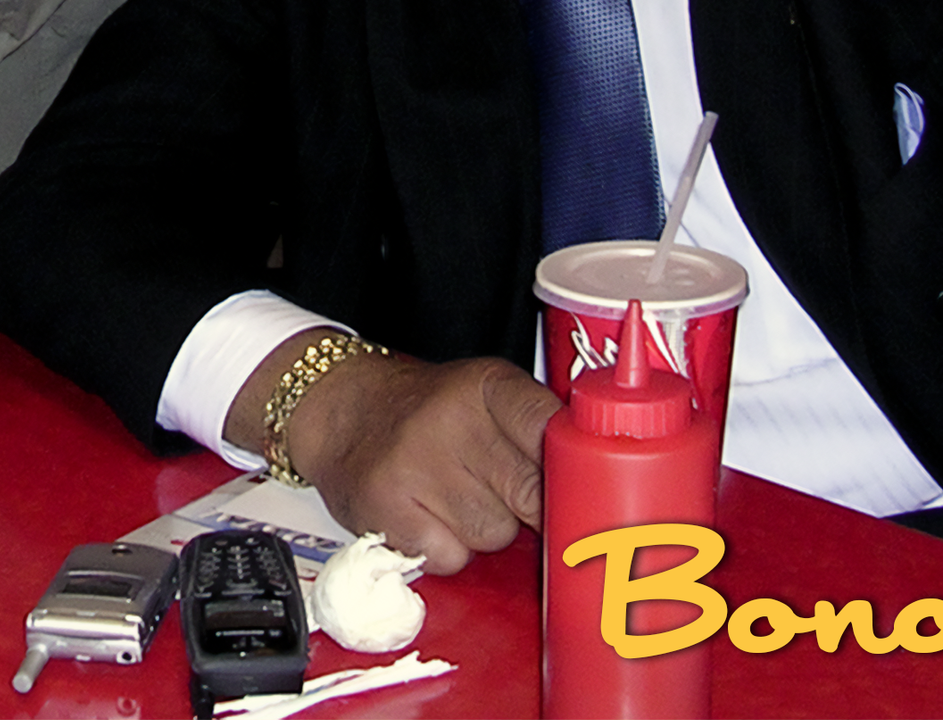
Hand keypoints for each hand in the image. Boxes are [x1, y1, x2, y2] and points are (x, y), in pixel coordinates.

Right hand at [286, 351, 559, 574]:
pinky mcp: (386, 509)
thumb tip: (603, 494)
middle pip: (533, 497)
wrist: (339, 412)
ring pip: (494, 534)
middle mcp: (450, 417)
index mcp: (488, 384)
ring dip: (483, 530)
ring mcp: (415, 464)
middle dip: (528, 508)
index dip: (573, 474)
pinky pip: (451, 558)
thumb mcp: (485, 397)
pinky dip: (444, 548)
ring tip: (454, 499)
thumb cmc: (429, 414)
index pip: (557, 435)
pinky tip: (426, 517)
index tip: (577, 487)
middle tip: (505, 494)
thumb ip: (540, 431)